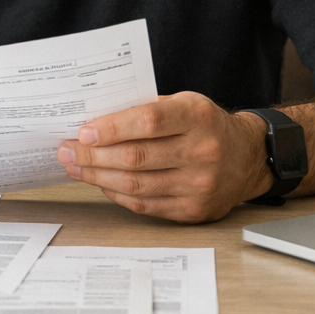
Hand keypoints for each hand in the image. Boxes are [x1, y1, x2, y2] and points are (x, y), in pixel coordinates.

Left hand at [56, 92, 270, 222]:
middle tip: (66, 152)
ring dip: (98, 177)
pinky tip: (102, 183)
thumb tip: (96, 122)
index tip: (82, 132)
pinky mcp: (194, 210)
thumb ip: (147, 110)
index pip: (147, 121)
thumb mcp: (185, 103)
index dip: (111, 128)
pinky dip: (117, 194)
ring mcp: (199, 185)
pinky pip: (145, 205)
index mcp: (198, 116)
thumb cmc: (207, 125)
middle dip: (93, 156)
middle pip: (136, 157)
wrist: (247, 157)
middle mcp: (202, 151)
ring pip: (136, 185)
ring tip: (76, 168)